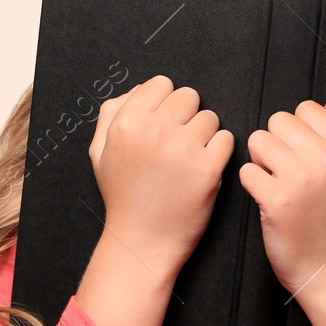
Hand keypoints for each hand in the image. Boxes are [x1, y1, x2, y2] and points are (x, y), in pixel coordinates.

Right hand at [89, 74, 234, 275]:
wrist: (142, 241)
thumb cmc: (123, 196)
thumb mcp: (99, 151)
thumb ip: (111, 113)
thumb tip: (140, 89)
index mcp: (126, 123)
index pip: (161, 84)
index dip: (165, 103)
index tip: (163, 125)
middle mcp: (153, 131)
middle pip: (188, 96)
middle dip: (186, 116)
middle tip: (176, 144)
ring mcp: (182, 149)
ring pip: (210, 117)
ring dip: (204, 135)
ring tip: (187, 159)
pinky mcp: (207, 168)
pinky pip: (226, 139)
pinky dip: (219, 152)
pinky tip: (201, 168)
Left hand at [238, 99, 325, 295]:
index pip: (307, 109)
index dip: (297, 130)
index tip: (302, 152)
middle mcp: (325, 159)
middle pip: (278, 121)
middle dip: (276, 143)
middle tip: (285, 170)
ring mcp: (300, 178)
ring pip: (258, 141)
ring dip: (260, 161)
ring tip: (276, 182)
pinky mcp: (276, 199)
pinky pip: (247, 171)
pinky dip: (251, 184)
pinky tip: (267, 198)